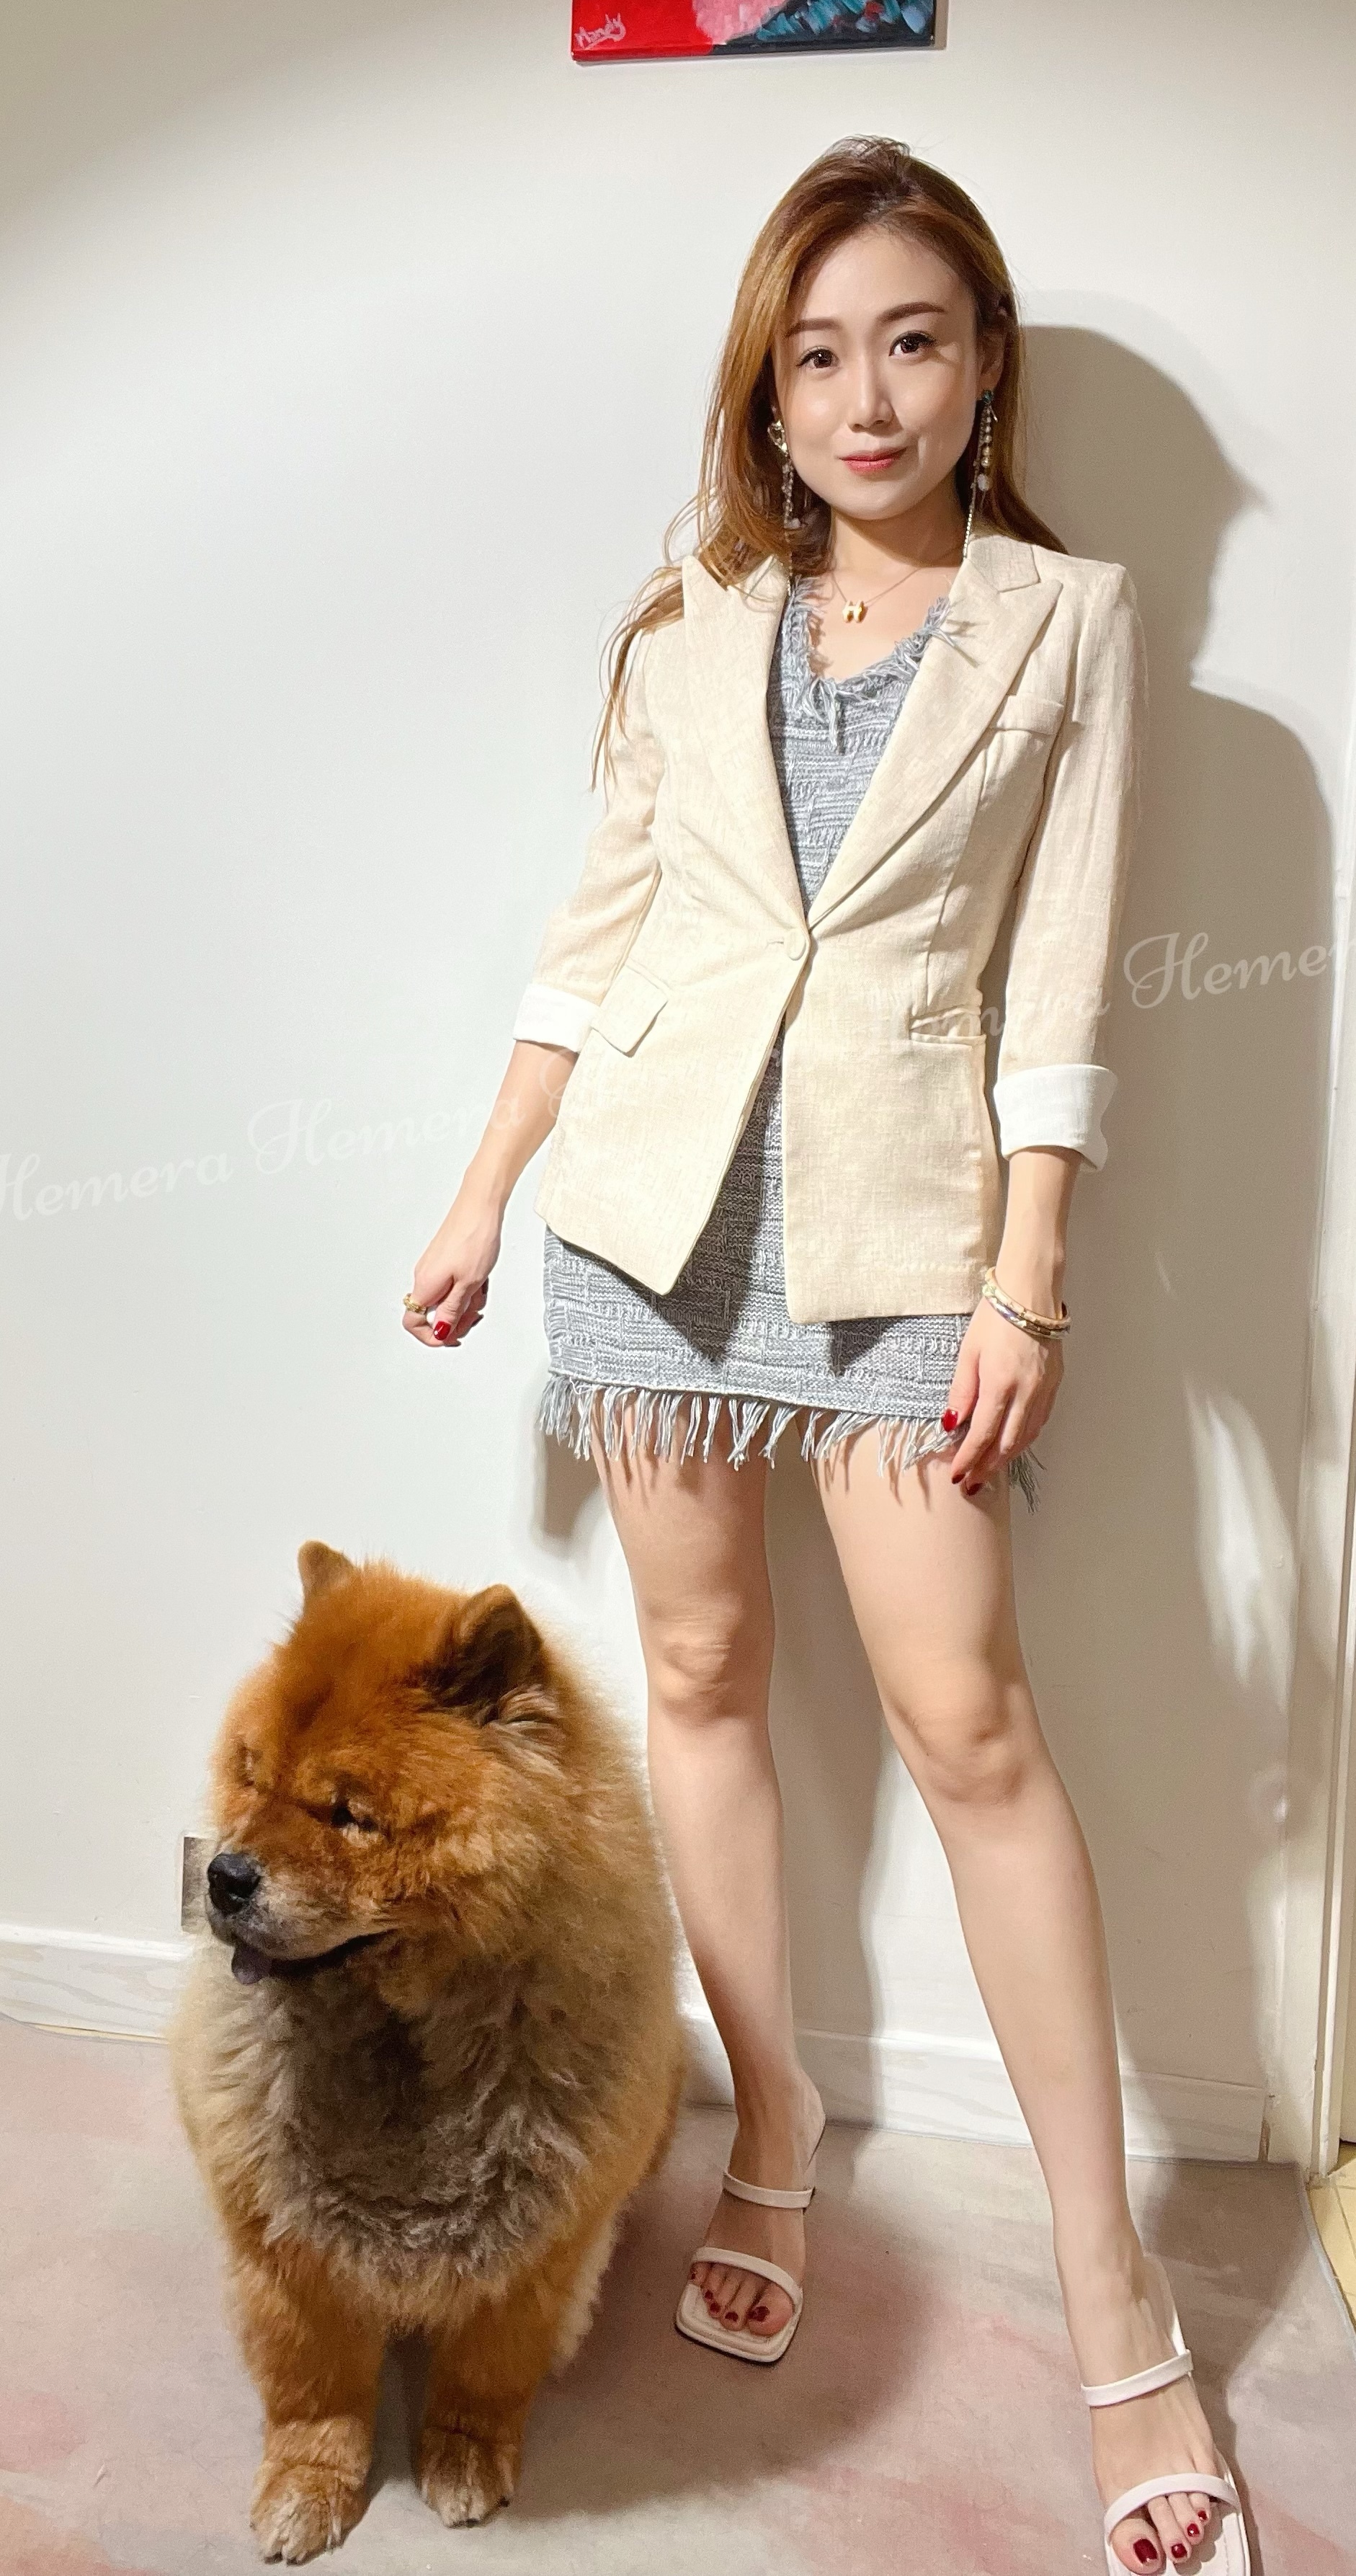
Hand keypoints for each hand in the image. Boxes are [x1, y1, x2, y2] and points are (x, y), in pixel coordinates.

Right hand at [403, 1184, 503, 1350]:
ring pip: (446, 1299)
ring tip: (481, 1290)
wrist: (481, 1206)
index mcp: (425, 1285)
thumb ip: (452, 1311)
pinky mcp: (444, 1260)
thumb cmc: (474, 1238)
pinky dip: (467, 1287)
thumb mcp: (469, 1284)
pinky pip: (452, 1284)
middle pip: (433, 1314)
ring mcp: (434, 1267)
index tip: (450, 1338)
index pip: (413, 1323)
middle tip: (474, 1314)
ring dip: (465, 1301)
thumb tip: (440, 1332)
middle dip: (456, 1319)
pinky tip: (480, 1279)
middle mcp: (424, 1276)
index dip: (430, 1337)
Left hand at [942, 1297, 1063, 1495]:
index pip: (984, 1434)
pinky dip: (1025, 1438)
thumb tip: (951, 1424)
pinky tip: (1013, 1443)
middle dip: (989, 1466)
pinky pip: (1040, 1420)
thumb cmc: (994, 1317)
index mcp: (1001, 1384)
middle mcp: (1027, 1392)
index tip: (958, 1476)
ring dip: (1008, 1456)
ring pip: (1028, 1436)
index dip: (969, 1459)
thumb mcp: (967, 1352)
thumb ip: (961, 1392)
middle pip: (1008, 1443)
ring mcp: (1044, 1389)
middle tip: (973, 1482)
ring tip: (990, 1468)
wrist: (1031, 1294)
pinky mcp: (1054, 1384)